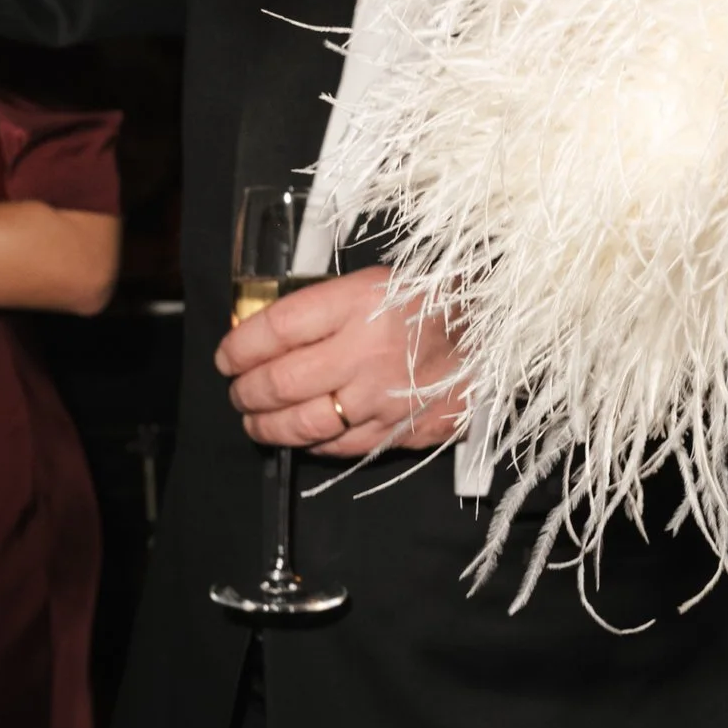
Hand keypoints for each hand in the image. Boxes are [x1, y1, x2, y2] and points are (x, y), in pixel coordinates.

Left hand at [212, 263, 467, 459]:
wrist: (501, 334)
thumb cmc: (436, 301)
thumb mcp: (377, 281)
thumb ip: (324, 304)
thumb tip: (267, 330)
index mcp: (360, 303)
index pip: (276, 329)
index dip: (239, 346)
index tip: (227, 354)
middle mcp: (367, 353)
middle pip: (280, 381)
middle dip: (244, 391)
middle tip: (236, 389)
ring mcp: (383, 398)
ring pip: (302, 423)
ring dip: (266, 425)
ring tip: (253, 419)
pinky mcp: (400, 430)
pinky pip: (339, 447)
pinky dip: (309, 444)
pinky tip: (298, 436)